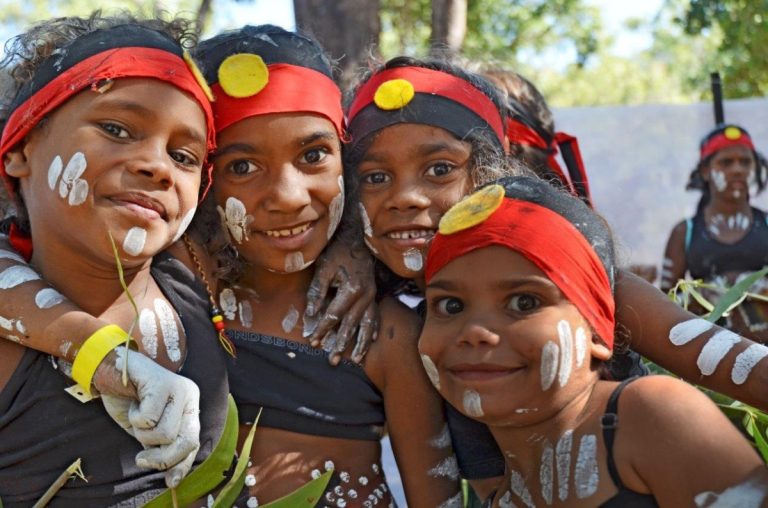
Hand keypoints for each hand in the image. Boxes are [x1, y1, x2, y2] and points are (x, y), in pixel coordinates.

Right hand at [97, 347, 200, 487]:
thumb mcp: (148, 431)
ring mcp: (178, 388)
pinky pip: (148, 419)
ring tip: (138, 415)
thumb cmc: (130, 401)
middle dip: (162, 457)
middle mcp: (190, 396)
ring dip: (142, 433)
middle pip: (186, 442)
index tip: (170, 482)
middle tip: (141, 457)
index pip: (193, 444)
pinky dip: (134, 418)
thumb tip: (173, 481)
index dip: (182, 465)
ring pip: (164, 434)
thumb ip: (162, 449)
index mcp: (190, 407)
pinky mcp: (162, 383)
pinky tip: (135, 402)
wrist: (111, 370)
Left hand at [304, 238, 377, 363]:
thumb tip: (311, 313)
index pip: (334, 315)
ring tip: (356, 360)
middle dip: (341, 343)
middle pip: (352, 325)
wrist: (357, 237)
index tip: (313, 342)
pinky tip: (370, 340)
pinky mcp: (374, 293)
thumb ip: (317, 291)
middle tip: (332, 360)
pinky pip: (376, 315)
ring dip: (361, 343)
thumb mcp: (324, 267)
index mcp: (352, 289)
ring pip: (367, 324)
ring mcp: (372, 295)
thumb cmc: (338, 251)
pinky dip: (373, 329)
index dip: (323, 329)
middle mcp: (365, 295)